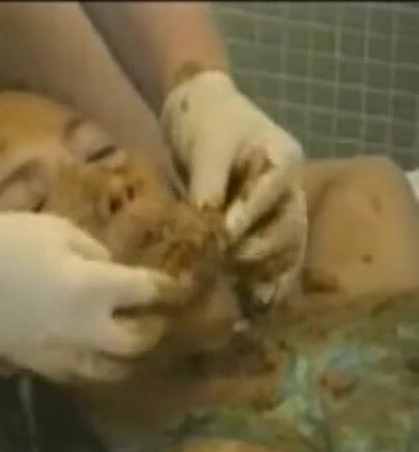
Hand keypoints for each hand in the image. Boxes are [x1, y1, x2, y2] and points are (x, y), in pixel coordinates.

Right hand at [0, 209, 178, 382]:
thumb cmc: (11, 238)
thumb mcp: (62, 230)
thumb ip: (96, 253)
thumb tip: (112, 270)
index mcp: (95, 288)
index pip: (145, 291)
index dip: (164, 287)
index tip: (173, 285)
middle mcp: (85, 328)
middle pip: (135, 343)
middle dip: (151, 330)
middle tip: (152, 319)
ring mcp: (60, 351)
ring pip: (107, 369)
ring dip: (123, 356)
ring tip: (125, 342)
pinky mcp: (36, 363)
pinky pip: (74, 373)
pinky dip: (90, 364)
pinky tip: (90, 352)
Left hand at [161, 71, 306, 304]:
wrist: (199, 112)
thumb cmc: (205, 121)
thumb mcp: (206, 148)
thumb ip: (209, 188)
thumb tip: (208, 233)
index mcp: (284, 159)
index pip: (272, 194)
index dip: (249, 217)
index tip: (224, 237)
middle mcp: (288, 188)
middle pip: (287, 228)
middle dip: (257, 250)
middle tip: (224, 262)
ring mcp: (277, 208)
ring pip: (284, 248)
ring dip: (264, 272)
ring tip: (243, 296)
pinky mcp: (260, 225)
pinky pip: (270, 255)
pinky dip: (261, 277)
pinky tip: (252, 303)